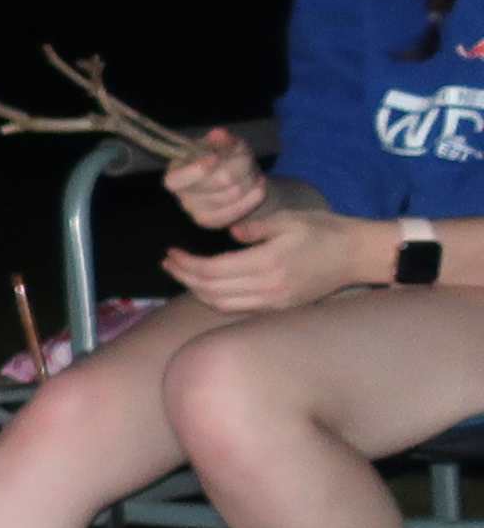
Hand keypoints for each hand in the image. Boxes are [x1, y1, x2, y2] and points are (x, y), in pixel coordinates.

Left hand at [159, 206, 383, 313]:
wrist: (359, 255)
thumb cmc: (325, 231)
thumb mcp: (288, 219)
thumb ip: (253, 227)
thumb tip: (229, 233)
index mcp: (267, 263)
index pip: (212, 270)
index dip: (186, 264)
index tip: (171, 252)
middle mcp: (268, 288)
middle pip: (211, 291)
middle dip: (184, 278)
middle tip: (169, 263)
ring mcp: (274, 302)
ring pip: (222, 305)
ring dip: (197, 291)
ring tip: (182, 274)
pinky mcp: (280, 308)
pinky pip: (239, 309)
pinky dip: (216, 299)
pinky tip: (208, 285)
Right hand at [163, 124, 268, 231]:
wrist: (240, 182)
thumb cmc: (227, 159)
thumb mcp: (226, 144)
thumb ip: (222, 139)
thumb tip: (219, 134)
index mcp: (176, 172)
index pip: (175, 180)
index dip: (196, 171)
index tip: (215, 158)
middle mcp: (182, 195)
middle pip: (217, 181)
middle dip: (239, 167)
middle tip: (247, 160)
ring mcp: (195, 211)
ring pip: (232, 194)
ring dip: (248, 180)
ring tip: (253, 173)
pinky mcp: (210, 222)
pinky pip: (235, 211)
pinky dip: (252, 197)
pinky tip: (260, 187)